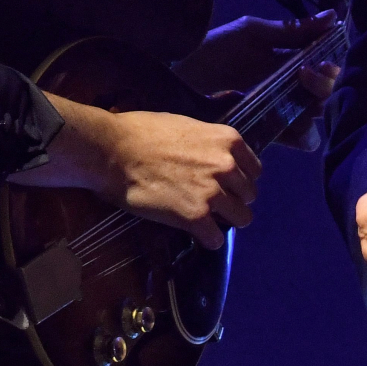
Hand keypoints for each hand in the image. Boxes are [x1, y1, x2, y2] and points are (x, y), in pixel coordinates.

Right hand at [25, 97, 260, 250]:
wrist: (112, 150)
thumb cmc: (142, 132)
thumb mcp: (187, 126)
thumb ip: (209, 144)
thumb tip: (216, 157)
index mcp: (228, 140)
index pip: (254, 169)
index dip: (239, 180)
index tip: (227, 186)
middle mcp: (227, 166)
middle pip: (250, 195)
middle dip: (234, 200)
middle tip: (213, 203)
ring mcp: (213, 193)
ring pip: (241, 218)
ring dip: (225, 221)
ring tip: (206, 220)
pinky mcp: (195, 217)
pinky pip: (216, 239)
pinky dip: (207, 239)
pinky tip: (195, 233)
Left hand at [174, 13, 339, 149]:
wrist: (180, 76)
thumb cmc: (215, 50)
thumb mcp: (253, 33)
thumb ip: (292, 30)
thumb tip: (333, 16)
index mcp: (285, 62)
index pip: (321, 68)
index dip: (328, 66)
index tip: (322, 60)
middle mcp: (285, 88)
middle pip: (321, 93)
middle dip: (322, 85)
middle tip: (306, 74)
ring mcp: (276, 112)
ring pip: (312, 117)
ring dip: (313, 108)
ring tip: (297, 100)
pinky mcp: (264, 133)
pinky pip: (295, 139)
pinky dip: (301, 134)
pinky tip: (293, 124)